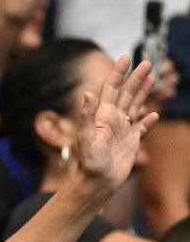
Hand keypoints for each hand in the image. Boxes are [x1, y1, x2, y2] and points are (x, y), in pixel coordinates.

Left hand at [76, 56, 158, 192]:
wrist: (97, 183)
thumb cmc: (89, 163)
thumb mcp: (87, 138)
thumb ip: (87, 116)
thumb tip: (87, 94)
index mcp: (102, 116)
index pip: (111, 89)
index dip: (118, 73)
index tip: (125, 58)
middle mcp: (112, 121)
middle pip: (126, 94)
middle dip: (135, 78)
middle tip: (147, 62)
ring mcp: (122, 131)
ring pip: (135, 107)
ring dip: (143, 93)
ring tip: (152, 78)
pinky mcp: (131, 144)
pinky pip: (142, 128)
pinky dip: (149, 120)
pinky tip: (154, 114)